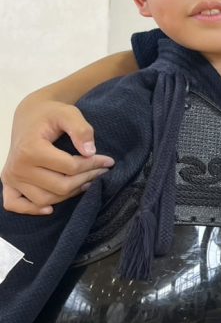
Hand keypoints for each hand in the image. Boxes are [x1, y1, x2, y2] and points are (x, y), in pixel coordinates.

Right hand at [1, 99, 113, 214]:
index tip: (108, 161)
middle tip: (101, 172)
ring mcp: (11, 177)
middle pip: (60, 186)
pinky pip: (15, 205)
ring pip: (45, 199)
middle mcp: (17, 167)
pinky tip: (50, 209)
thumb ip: (81, 129)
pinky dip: (31, 210)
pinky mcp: (8, 183)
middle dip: (86, 179)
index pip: (70, 167)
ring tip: (86, 182)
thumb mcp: (68, 113)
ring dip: (69, 194)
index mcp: (30, 149)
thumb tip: (90, 152)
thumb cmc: (50, 114)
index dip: (94, 165)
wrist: (30, 115)